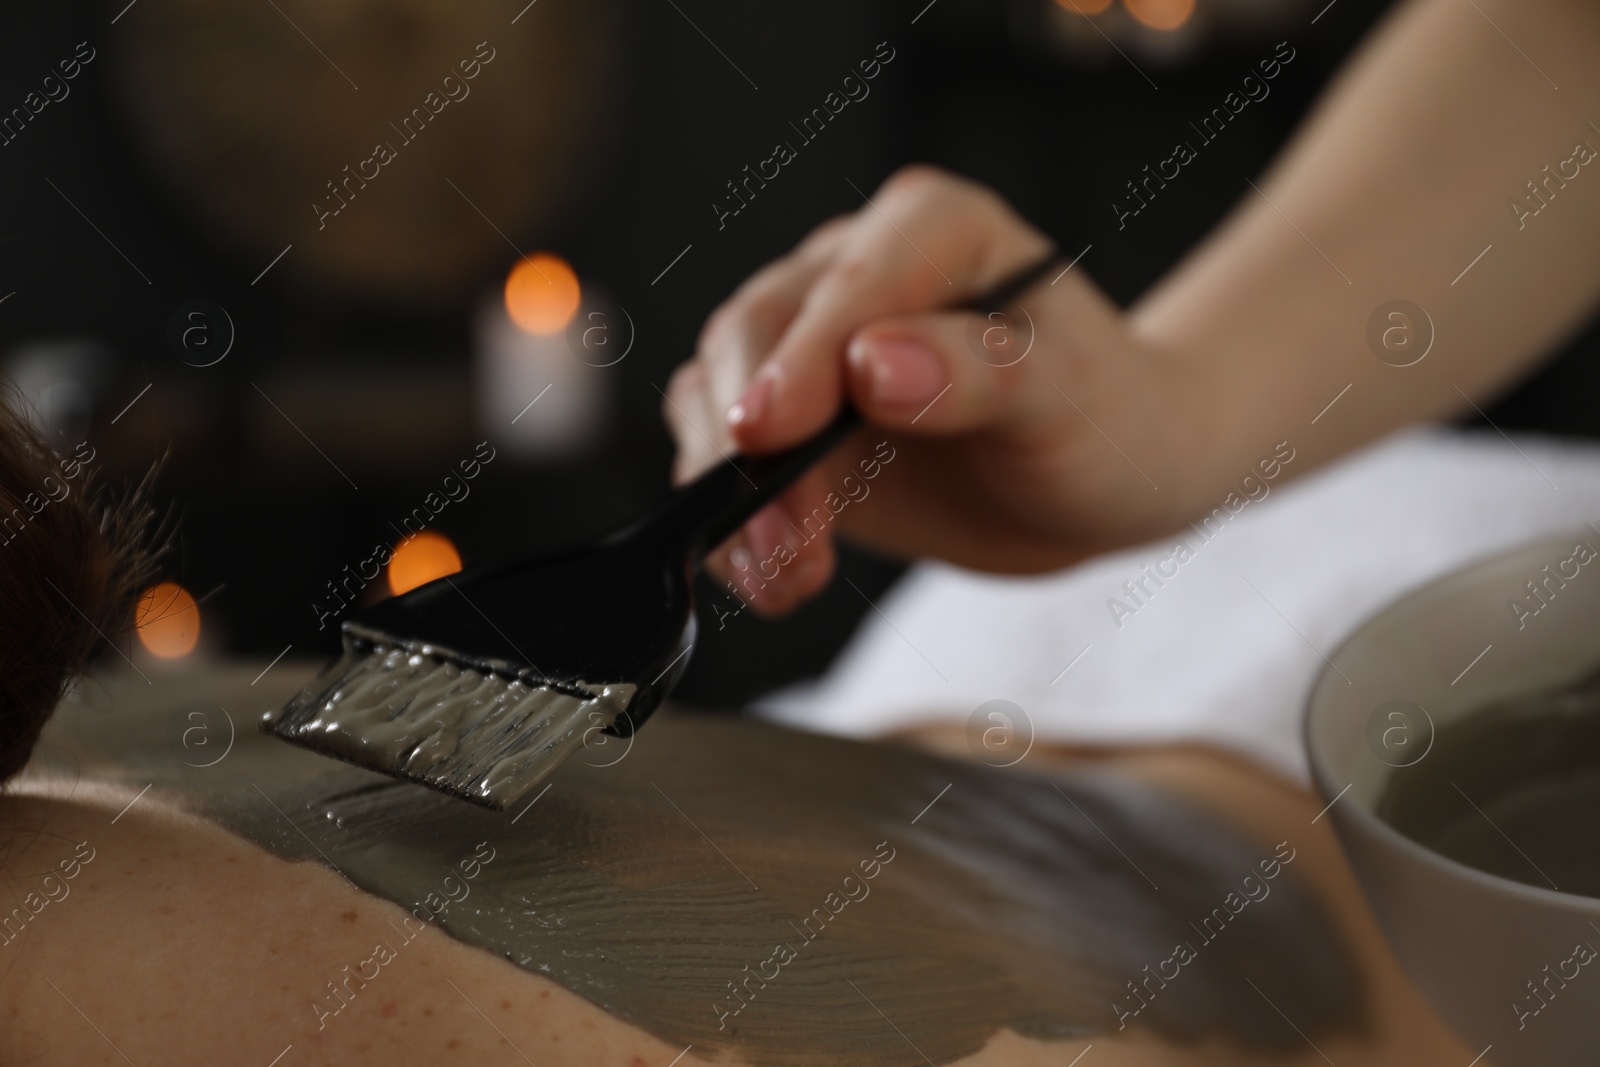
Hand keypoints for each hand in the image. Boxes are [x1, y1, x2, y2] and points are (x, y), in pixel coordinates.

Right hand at [664, 166, 1206, 615]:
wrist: (1094, 480)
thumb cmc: (1101, 420)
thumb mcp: (1070, 395)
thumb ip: (981, 371)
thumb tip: (871, 365)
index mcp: (931, 229)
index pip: (847, 286)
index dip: (798, 360)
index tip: (767, 435)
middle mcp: (852, 272)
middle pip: (754, 334)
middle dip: (753, 445)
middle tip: (787, 541)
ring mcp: (808, 347)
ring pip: (716, 396)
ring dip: (732, 494)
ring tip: (784, 575)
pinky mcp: (787, 425)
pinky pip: (722, 460)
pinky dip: (729, 526)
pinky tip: (772, 577)